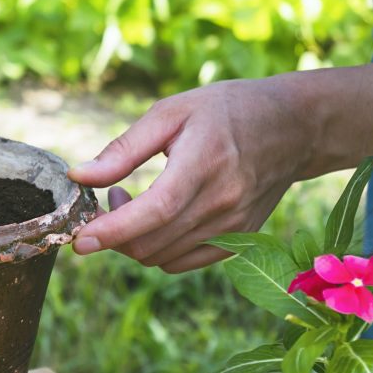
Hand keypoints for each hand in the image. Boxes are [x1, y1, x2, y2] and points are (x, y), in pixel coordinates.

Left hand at [66, 75, 319, 272]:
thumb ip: (124, 149)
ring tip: (132, 202)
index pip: (155, 210)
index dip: (114, 230)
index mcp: (203, 163)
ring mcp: (233, 226)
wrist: (292, 127)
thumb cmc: (225, 110)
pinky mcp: (239, 239)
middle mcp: (222, 202)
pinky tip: (157, 220)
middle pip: (152, 243)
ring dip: (133, 240)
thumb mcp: (171, 112)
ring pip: (163, 258)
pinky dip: (158, 250)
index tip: (79, 240)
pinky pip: (184, 262)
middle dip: (113, 232)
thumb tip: (80, 177)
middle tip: (110, 196)